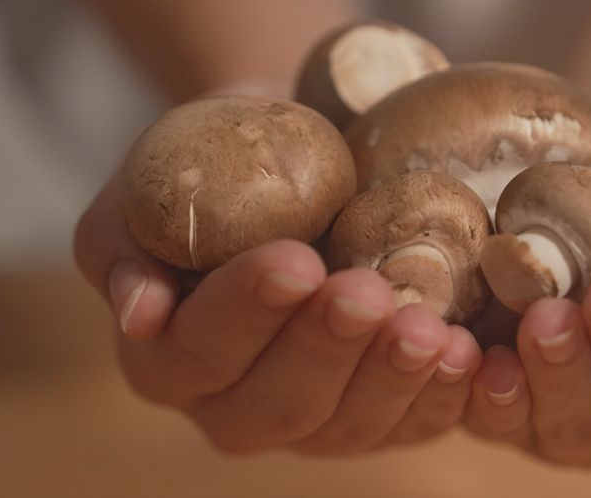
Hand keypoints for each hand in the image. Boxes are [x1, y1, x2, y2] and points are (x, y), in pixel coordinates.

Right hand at [72, 172, 483, 453]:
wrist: (287, 165)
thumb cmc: (211, 167)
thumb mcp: (148, 188)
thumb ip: (122, 245)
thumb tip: (138, 312)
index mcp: (167, 360)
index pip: (202, 348)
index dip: (248, 311)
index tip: (296, 260)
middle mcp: (233, 407)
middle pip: (281, 401)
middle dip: (329, 347)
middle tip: (369, 292)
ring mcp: (312, 421)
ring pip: (349, 425)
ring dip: (392, 377)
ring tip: (429, 327)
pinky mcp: (377, 417)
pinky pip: (411, 424)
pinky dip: (443, 395)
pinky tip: (467, 354)